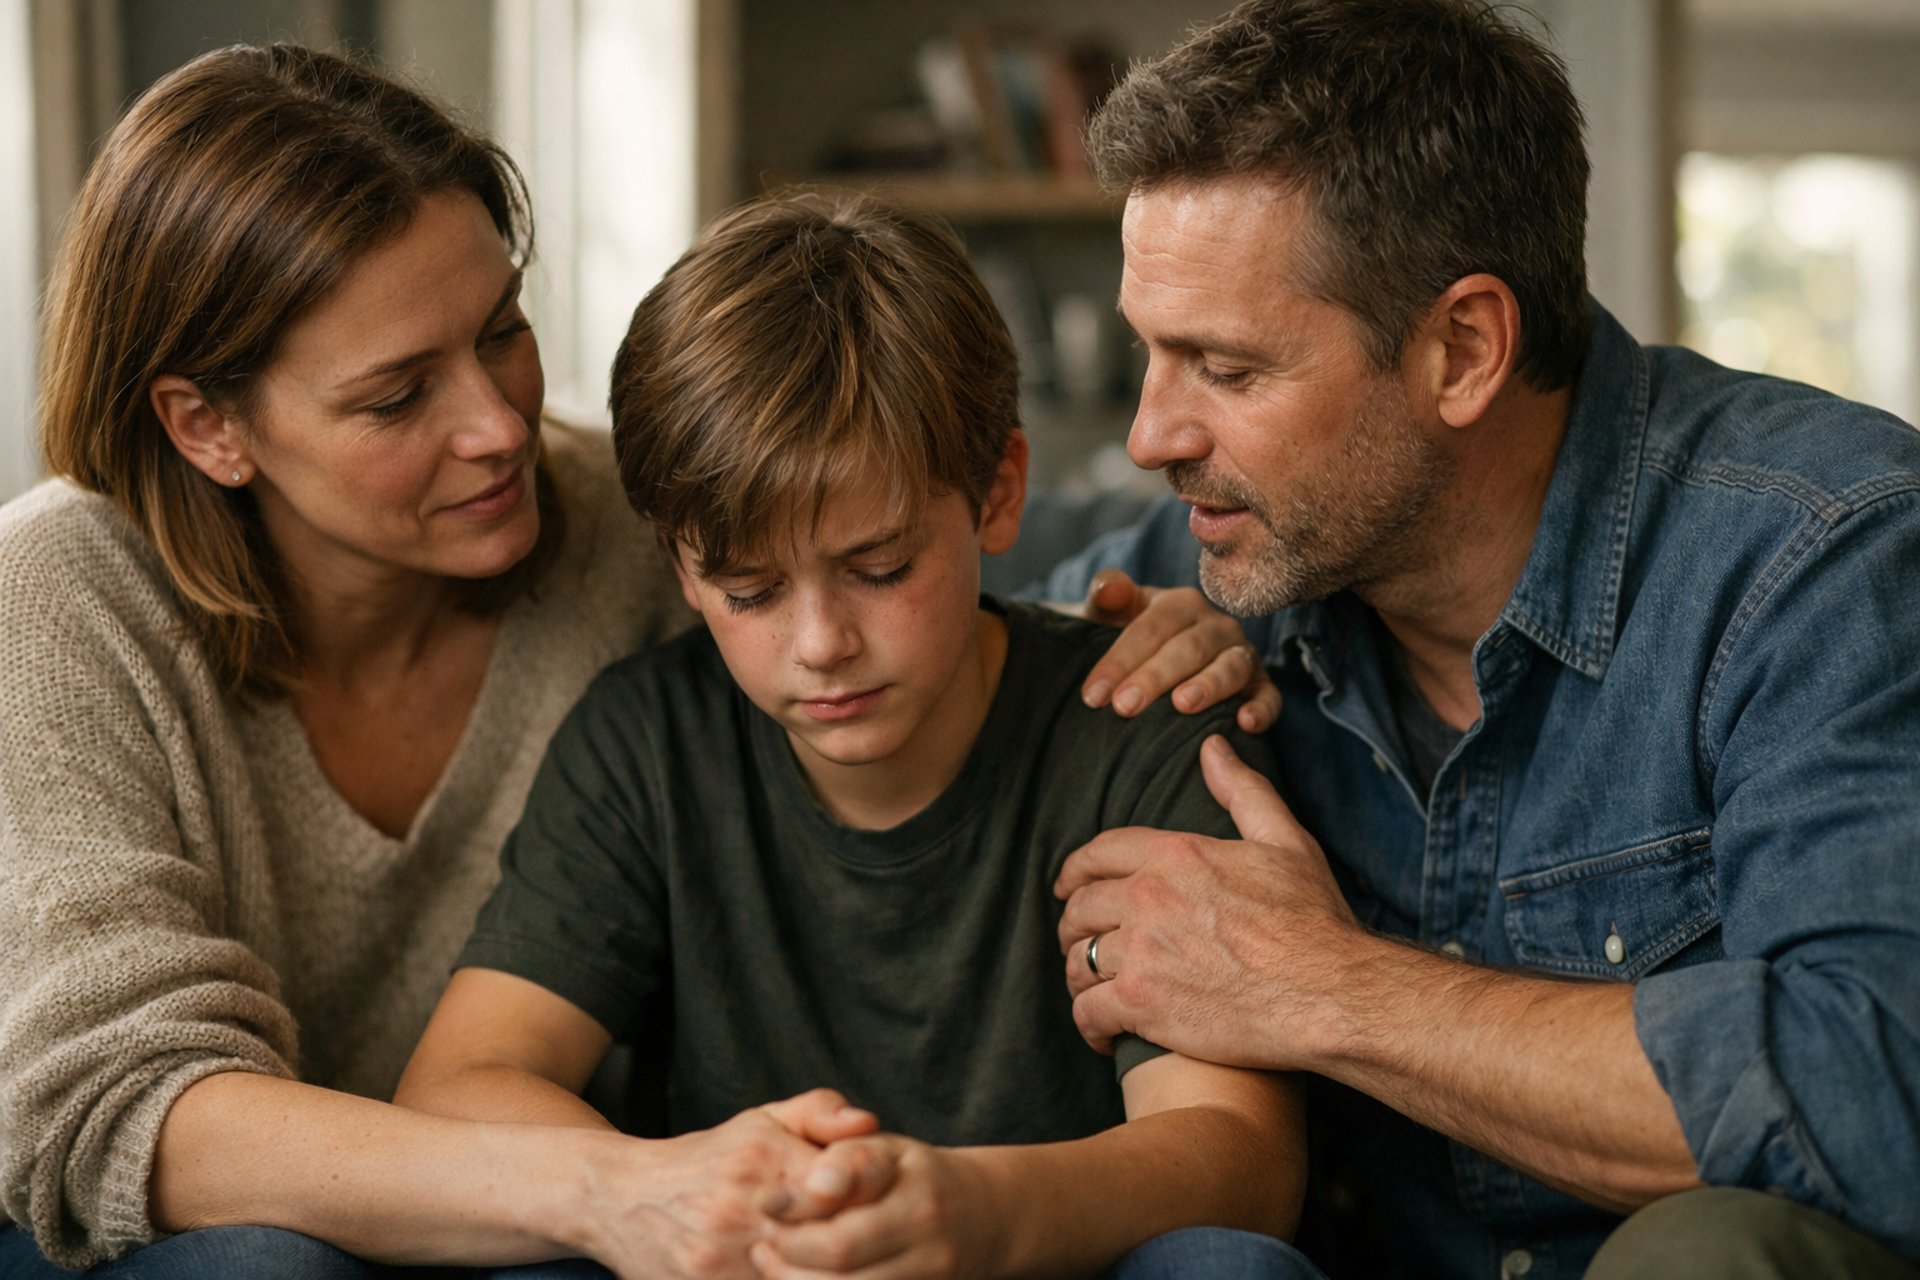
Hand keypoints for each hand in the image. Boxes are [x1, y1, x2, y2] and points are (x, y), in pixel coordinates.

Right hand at [584, 1090, 876, 1278]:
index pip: (841, 1190)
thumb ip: (821, 1113)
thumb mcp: (763, 1120)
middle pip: (828, 1250)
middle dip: (860, 1260)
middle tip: (879, 1261)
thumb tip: (870, 1122)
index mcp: (763, 1161)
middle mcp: (740, 1211)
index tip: (883, 1219)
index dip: (872, 1209)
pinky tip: (803, 1279)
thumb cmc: (710, 1158)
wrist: (621, 1198)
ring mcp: (719, 1261)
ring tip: (856, 1275)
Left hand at [750, 1137, 999, 1278]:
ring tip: (773, 1266)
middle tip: (761, 1247)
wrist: (983, 1218)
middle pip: (840, 1262)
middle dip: (787, 1258)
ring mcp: (930, 1278)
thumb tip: (811, 1186)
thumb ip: (845, 1159)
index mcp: (916, 1191)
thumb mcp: (885, 1149)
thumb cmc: (914, 1177)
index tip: (763, 1205)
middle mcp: (927, 1239)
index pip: (842, 1212)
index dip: (793, 1213)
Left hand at [1053, 736, 1361, 1068]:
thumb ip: (1242, 791)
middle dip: (1073, 925)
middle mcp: (1146, 897)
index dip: (1075, 871)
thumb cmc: (1313, 920)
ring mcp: (1141, 952)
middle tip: (1079, 941)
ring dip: (1080, 975)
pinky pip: (1089, 1012)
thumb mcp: (1284, 840)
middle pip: (1079, 907)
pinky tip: (1102, 1034)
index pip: (1097, 853)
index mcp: (1174, 854)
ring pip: (1079, 961)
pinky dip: (1089, 1026)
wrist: (1330, 992)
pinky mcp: (1142, 1004)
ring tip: (1091, 988)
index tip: (1067, 886)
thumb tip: (1212, 746)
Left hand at [1077, 570, 1279, 731]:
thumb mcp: (1110, 619)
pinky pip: (1268, 696)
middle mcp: (1216, 625)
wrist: (1152, 668)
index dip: (1120, 660)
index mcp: (1179, 604)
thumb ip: (1107, 598)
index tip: (1093, 696)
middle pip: (1187, 648)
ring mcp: (1241, 654)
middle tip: (1123, 707)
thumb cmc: (1129, 646)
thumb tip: (1109, 589)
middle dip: (1154, 677)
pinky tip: (1245, 724)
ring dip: (1208, 686)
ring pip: (1230, 667)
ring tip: (1182, 705)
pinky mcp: (1260, 685)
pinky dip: (1262, 708)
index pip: (1149, 629)